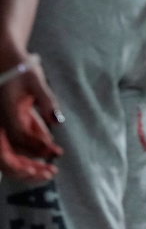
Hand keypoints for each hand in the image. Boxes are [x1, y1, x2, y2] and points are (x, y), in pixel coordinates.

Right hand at [0, 60, 62, 183]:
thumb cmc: (19, 65)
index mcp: (2, 113)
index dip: (36, 149)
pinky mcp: (7, 121)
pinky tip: (47, 150)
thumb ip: (46, 100)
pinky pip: (15, 141)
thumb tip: (57, 120)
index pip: (16, 140)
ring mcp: (0, 123)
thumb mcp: (35, 80)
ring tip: (48, 170)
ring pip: (8, 153)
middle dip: (26, 170)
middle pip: (5, 157)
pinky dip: (30, 148)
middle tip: (50, 174)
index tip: (55, 153)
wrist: (6, 55)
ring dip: (27, 163)